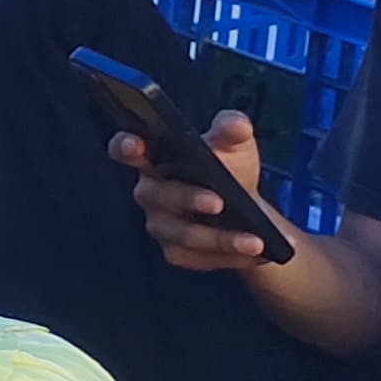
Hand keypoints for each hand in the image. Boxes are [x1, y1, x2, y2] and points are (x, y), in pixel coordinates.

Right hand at [112, 110, 281, 271]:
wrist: (248, 210)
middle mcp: (150, 193)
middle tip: (219, 202)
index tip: (135, 145)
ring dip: (220, 238)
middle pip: (157, 196)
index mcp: (154, 158)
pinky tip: (255, 253)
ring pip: (183, 234)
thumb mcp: (236, 145)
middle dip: (187, 199)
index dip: (124, 146)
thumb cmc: (230, 170)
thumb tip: (237, 124)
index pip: (125, 149)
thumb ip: (234, 129)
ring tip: (255, 241)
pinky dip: (230, 255)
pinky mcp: (177, 252)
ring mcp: (161, 225)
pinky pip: (199, 257)